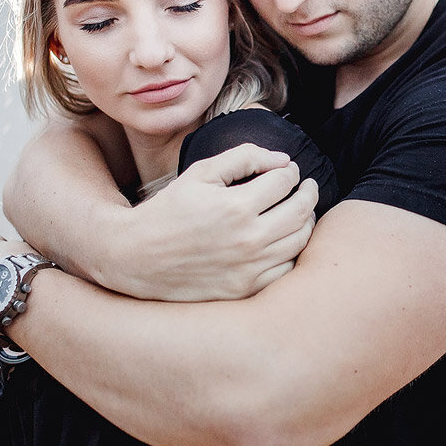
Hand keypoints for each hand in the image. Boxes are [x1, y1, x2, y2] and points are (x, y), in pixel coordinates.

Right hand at [115, 144, 319, 301]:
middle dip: (308, 192)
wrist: (136, 257)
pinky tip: (286, 240)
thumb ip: (243, 158)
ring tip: (301, 210)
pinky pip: (287, 269)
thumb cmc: (169, 210)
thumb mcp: (200, 173)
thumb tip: (283, 159)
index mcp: (237, 206)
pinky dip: (293, 251)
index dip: (290, 171)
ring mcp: (249, 267)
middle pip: (301, 210)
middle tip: (306, 186)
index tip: (288, 170)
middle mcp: (248, 239)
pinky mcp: (245, 288)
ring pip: (300, 240)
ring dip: (307, 220)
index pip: (285, 181)